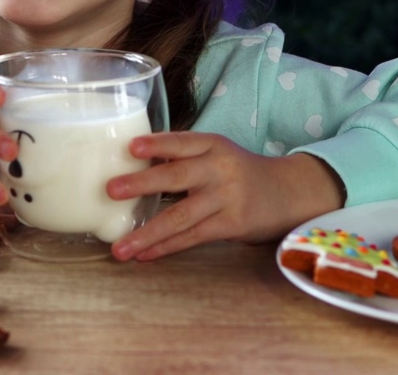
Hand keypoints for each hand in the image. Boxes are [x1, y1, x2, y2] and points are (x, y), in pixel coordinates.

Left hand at [106, 132, 343, 261]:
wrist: (287, 193)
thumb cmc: (238, 172)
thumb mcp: (217, 154)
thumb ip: (183, 157)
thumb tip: (129, 166)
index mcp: (213, 145)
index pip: (182, 141)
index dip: (157, 144)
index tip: (131, 148)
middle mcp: (220, 168)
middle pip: (177, 176)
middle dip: (142, 183)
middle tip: (111, 190)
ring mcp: (227, 198)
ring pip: (180, 216)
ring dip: (147, 233)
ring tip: (119, 248)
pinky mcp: (231, 224)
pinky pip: (192, 237)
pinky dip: (165, 247)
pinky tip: (143, 255)